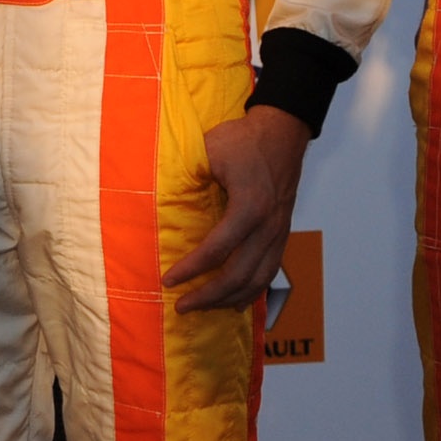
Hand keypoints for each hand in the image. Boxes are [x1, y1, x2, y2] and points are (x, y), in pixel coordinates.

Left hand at [167, 104, 308, 313]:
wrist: (283, 132)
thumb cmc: (244, 139)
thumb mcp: (210, 150)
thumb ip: (189, 174)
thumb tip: (158, 197)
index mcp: (250, 206)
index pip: (217, 249)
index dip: (191, 269)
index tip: (168, 280)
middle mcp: (269, 225)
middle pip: (240, 274)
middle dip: (209, 295)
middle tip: (181, 306)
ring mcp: (280, 231)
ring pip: (259, 279)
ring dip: (229, 299)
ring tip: (203, 309)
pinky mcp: (282, 233)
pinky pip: (270, 271)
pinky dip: (252, 291)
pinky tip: (235, 302)